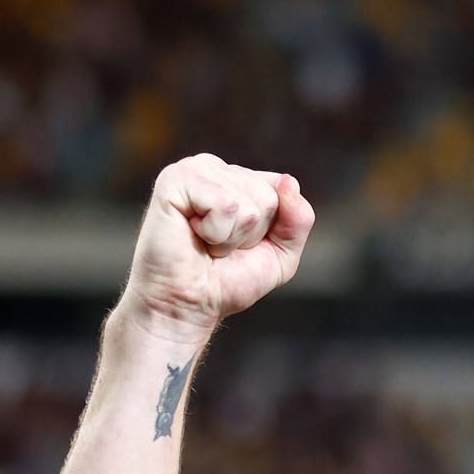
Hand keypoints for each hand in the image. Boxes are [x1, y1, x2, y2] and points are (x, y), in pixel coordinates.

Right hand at [118, 155, 314, 344]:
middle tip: (219, 247)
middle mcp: (215, 168)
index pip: (282, 189)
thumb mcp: (281, 255)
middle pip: (269, 197)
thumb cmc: (225, 282)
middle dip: (251, 234)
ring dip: (231, 236)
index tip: (241, 245)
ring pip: (249, 204)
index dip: (270, 230)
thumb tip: (289, 181)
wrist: (186, 306)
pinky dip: (216, 232)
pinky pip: (225, 204)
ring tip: (205, 243)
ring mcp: (193, 169)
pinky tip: (193, 235)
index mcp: (237, 178)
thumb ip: (299, 219)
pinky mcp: (175, 179)